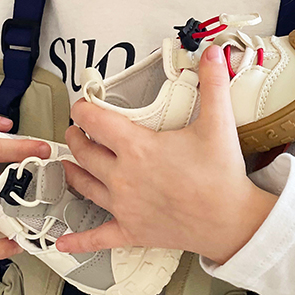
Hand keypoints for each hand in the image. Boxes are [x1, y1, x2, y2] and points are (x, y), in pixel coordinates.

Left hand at [56, 45, 277, 264]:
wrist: (232, 222)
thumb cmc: (222, 175)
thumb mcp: (218, 123)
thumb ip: (213, 83)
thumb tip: (213, 52)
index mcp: (137, 148)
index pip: (96, 121)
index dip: (83, 109)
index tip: (82, 104)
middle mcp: (123, 177)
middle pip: (84, 153)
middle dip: (76, 137)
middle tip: (77, 129)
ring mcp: (124, 206)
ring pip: (85, 186)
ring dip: (73, 171)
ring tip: (70, 162)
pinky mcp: (131, 231)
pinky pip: (98, 237)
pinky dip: (79, 240)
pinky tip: (63, 241)